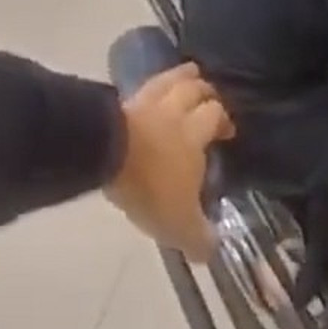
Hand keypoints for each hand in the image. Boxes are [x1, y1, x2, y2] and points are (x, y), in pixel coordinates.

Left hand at [106, 63, 233, 260]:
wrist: (99, 156)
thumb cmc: (148, 185)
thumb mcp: (177, 221)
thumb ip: (196, 236)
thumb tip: (212, 254)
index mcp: (194, 135)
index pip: (216, 116)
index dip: (224, 119)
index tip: (228, 129)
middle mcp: (173, 113)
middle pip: (194, 90)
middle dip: (205, 90)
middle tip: (209, 96)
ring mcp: (141, 105)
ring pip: (167, 81)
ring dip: (179, 77)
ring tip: (187, 74)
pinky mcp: (114, 104)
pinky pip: (135, 90)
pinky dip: (145, 88)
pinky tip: (144, 92)